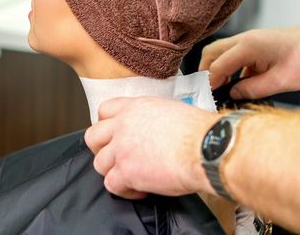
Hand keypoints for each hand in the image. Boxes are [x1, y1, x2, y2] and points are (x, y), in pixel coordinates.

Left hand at [84, 97, 219, 198]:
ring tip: (132, 176)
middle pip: (93, 137)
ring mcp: (122, 148)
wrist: (207, 148)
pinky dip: (124, 191)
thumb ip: (153, 117)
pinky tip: (141, 190)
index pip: (105, 110)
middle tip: (116, 158)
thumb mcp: (172, 111)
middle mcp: (124, 125)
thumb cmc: (200, 131)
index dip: (106, 125)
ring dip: (114, 172)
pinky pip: (112, 184)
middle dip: (101, 150)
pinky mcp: (126, 171)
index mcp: (136, 107)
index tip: (113, 135)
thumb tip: (155, 128)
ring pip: (99, 163)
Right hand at [200, 26, 299, 98]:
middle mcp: (246, 39)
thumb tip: (234, 94)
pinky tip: (240, 85)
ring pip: (223, 53)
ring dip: (219, 70)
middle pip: (212, 53)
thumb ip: (252, 89)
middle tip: (208, 93)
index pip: (217, 65)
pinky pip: (236, 57)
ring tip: (222, 91)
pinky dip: (232, 70)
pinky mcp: (257, 46)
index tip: (206, 99)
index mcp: (248, 45)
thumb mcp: (280, 82)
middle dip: (206, 73)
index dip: (209, 84)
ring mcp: (251, 41)